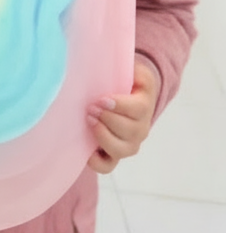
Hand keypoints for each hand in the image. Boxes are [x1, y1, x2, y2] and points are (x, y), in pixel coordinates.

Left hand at [86, 59, 159, 173]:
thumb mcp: (133, 69)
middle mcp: (140, 128)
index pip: (138, 110)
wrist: (125, 97)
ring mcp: (127, 143)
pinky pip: (108, 166)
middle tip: (90, 107)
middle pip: (129, 131)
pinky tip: (87, 149)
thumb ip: (133, 67)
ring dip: (103, 137)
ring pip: (120, 150)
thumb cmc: (125, 81)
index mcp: (144, 105)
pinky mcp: (113, 154)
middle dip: (107, 119)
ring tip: (88, 121)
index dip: (120, 106)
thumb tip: (128, 66)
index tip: (102, 99)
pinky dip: (97, 162)